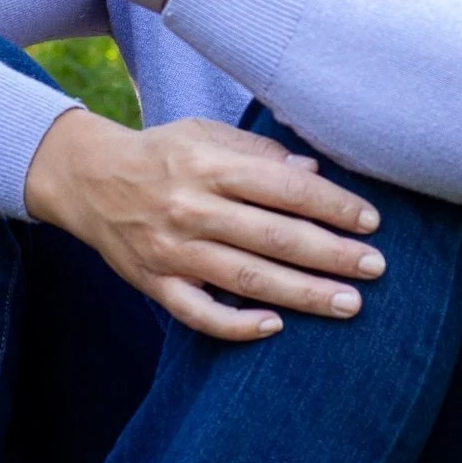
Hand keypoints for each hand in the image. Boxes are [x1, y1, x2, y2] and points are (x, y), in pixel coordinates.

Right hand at [23, 109, 384, 341]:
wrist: (86, 179)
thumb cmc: (162, 154)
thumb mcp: (205, 135)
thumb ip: (259, 153)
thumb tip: (314, 175)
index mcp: (210, 166)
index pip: (284, 188)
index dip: (333, 206)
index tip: (371, 223)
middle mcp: (192, 208)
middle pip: (273, 237)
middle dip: (330, 254)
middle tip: (375, 269)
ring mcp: (172, 251)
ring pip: (246, 278)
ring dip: (302, 294)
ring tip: (349, 304)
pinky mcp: (154, 283)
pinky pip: (198, 314)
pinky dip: (236, 324)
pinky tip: (275, 327)